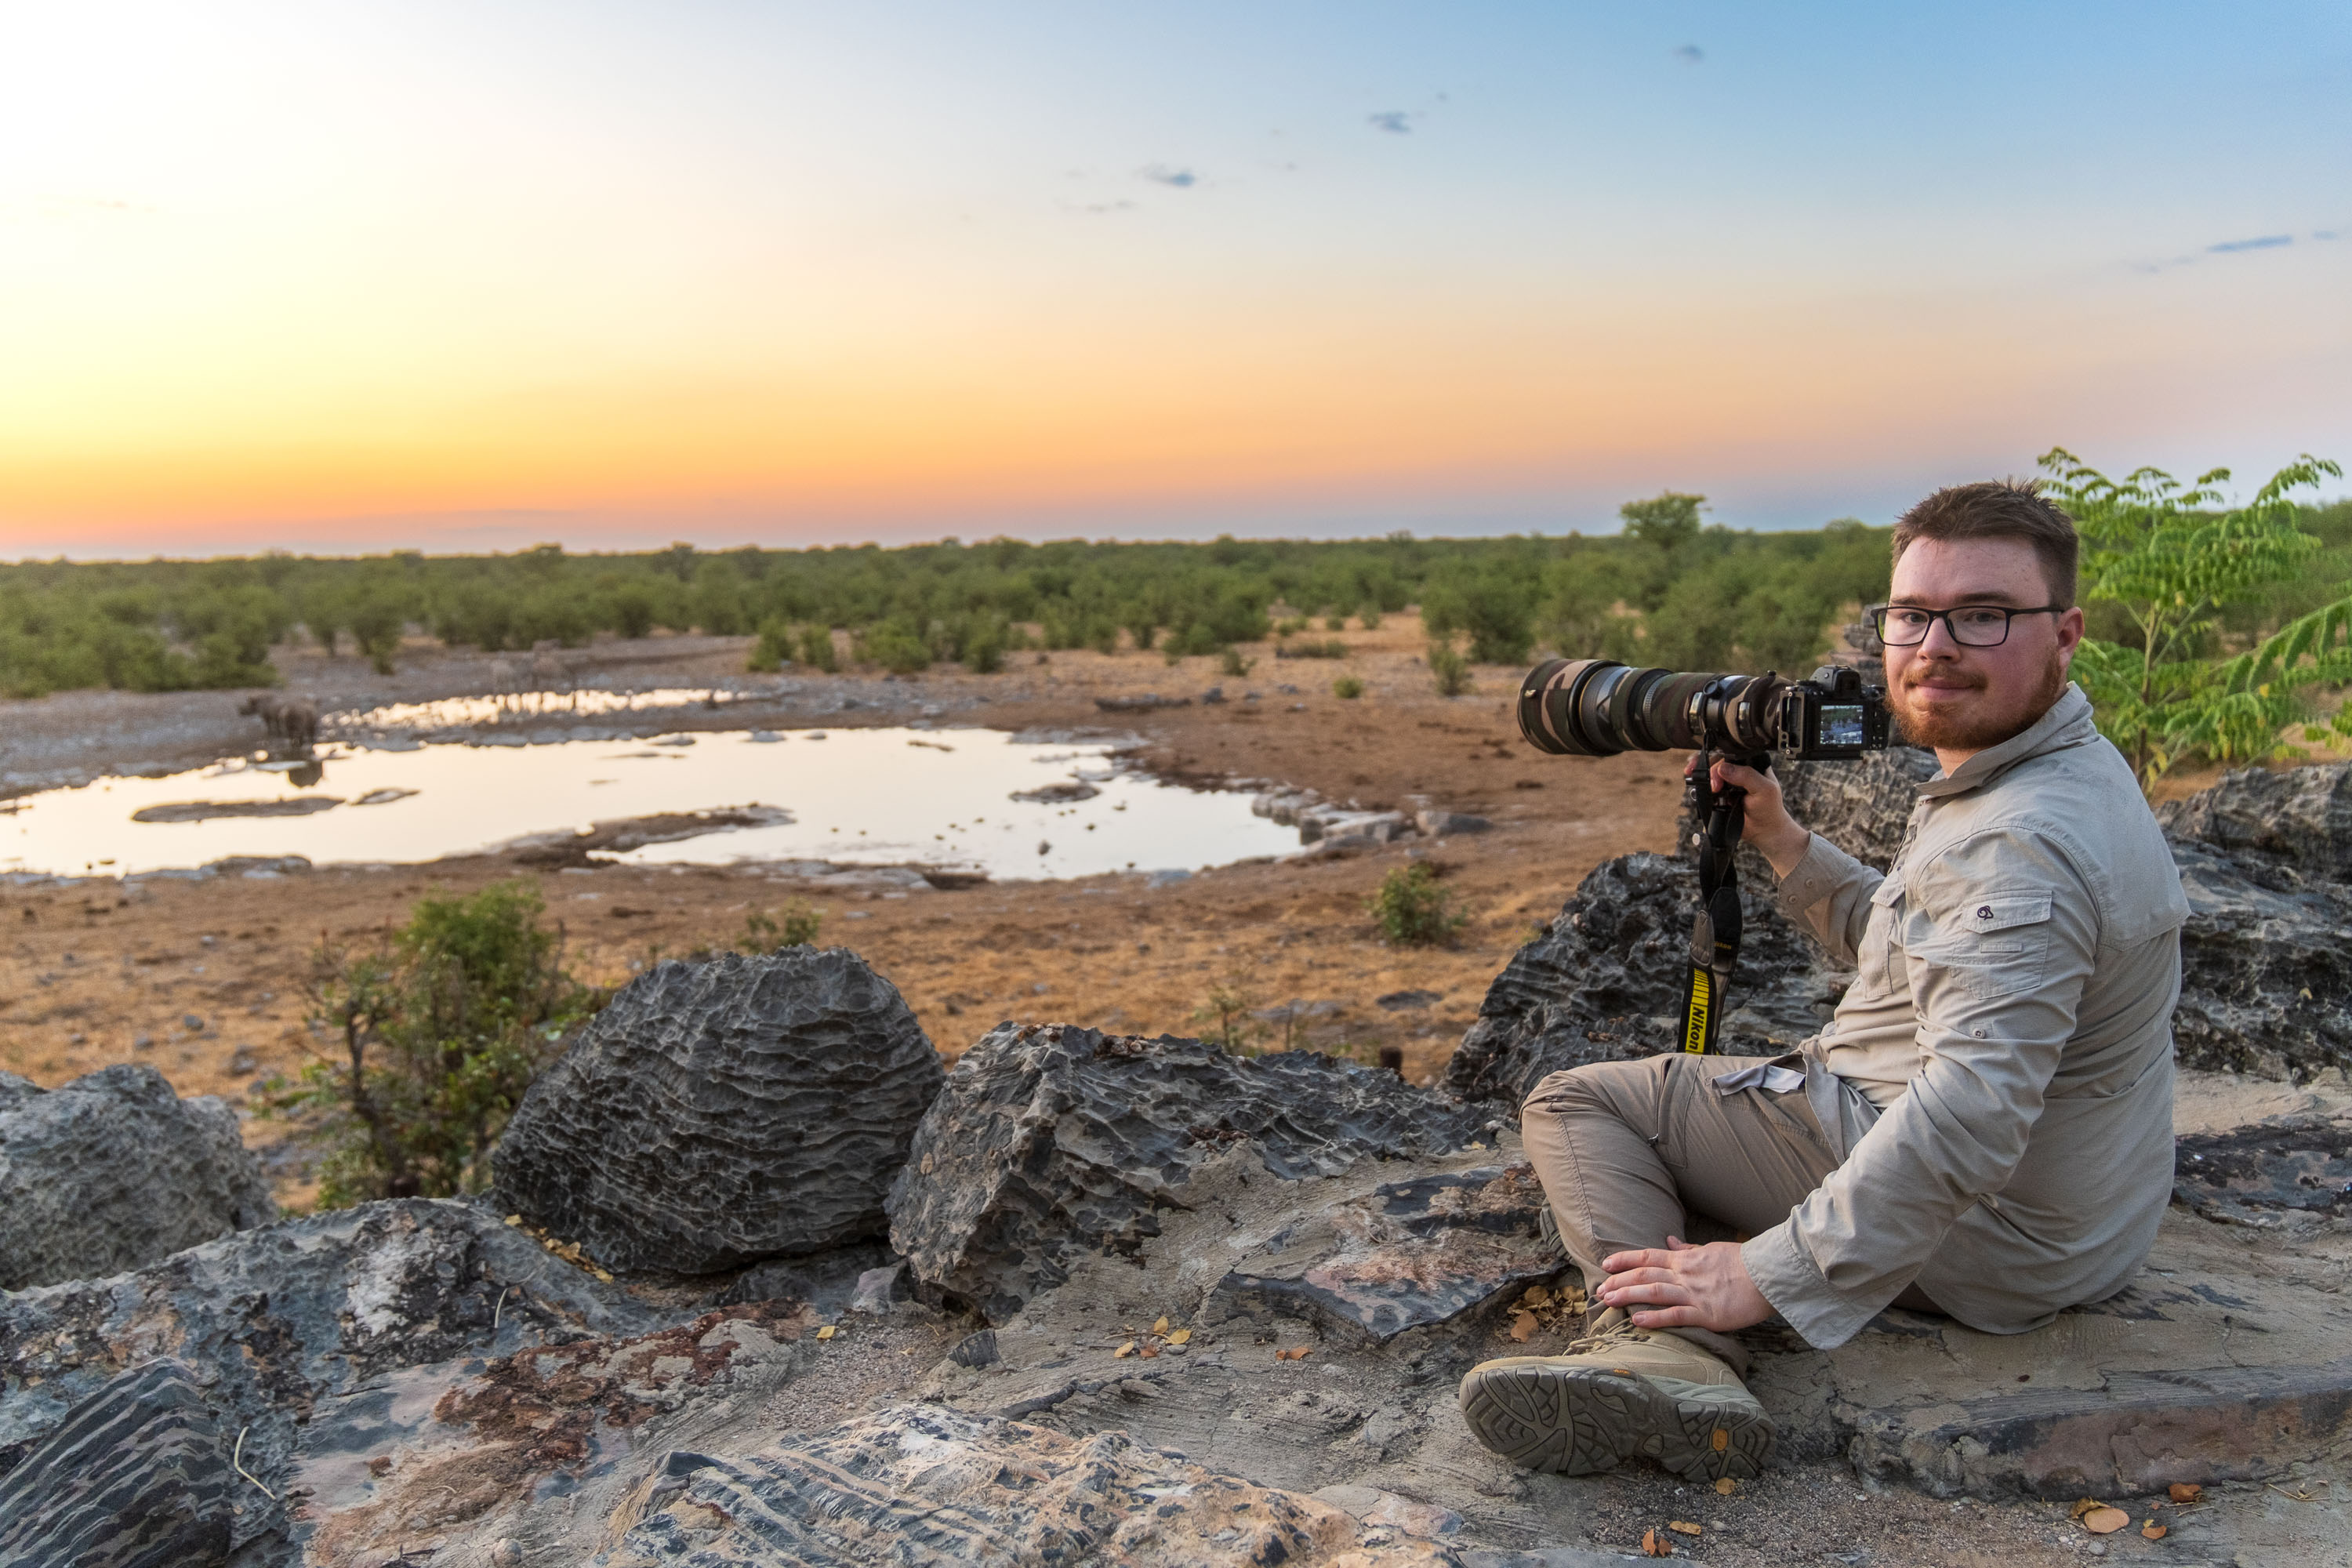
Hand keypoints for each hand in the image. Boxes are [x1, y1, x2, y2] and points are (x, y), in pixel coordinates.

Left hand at [1596, 1236, 1773, 1333]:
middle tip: (1599, 1290)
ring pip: (1654, 1292)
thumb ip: (1690, 1249)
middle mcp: (1686, 1274)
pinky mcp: (1707, 1314)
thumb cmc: (1745, 1262)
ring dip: (1629, 1296)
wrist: (1770, 1274)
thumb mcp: (1714, 1249)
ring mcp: (1695, 1294)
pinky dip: (1655, 1318)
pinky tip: (1637, 1321)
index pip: (1648, 1256)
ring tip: (1609, 1301)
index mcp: (1687, 1259)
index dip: (1625, 1260)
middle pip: (1645, 1274)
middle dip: (1619, 1281)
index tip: (1606, 1265)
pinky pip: (1676, 1315)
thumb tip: (1671, 1242)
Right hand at [1685, 756, 1809, 875]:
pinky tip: (1703, 793)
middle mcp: (1737, 772)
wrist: (1764, 831)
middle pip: (1716, 763)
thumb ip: (1747, 776)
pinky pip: (1706, 790)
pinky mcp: (1719, 796)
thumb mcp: (1765, 789)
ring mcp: (1727, 784)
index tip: (1714, 767)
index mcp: (1751, 765)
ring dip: (1704, 780)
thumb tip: (1723, 768)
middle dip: (1710, 772)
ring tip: (1710, 791)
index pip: (1731, 754)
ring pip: (1709, 775)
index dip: (1720, 758)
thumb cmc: (1770, 809)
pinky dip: (1701, 790)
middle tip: (1715, 787)